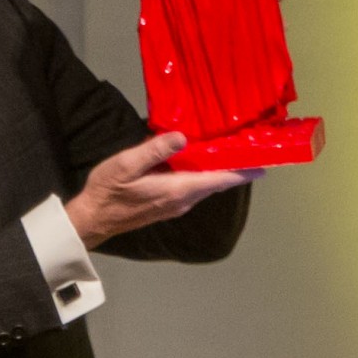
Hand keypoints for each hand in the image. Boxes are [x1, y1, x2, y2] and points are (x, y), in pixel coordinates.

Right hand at [65, 133, 252, 247]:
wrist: (92, 219)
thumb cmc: (107, 191)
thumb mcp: (126, 164)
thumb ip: (155, 150)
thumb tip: (182, 137)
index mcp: (178, 190)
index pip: (220, 180)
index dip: (243, 172)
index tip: (265, 164)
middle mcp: (183, 201)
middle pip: (216, 182)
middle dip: (234, 166)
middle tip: (248, 145)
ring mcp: (176, 205)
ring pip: (205, 185)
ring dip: (218, 170)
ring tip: (229, 148)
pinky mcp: (167, 205)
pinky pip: (193, 187)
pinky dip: (202, 174)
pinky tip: (199, 160)